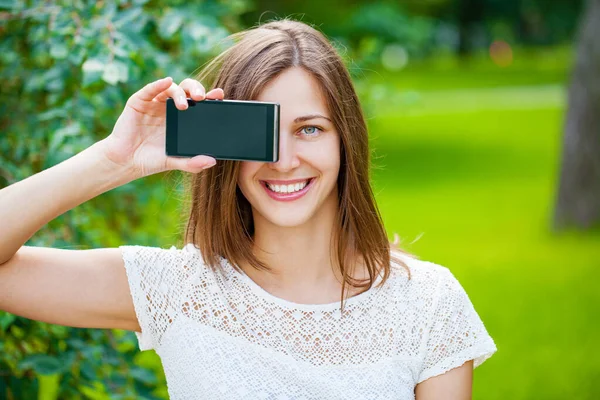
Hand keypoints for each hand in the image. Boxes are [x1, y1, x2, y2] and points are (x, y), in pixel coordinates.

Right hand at [100, 77, 223, 177]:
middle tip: (203, 98)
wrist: (126, 162)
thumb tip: (212, 161)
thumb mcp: (175, 161)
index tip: (219, 96)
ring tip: (185, 105)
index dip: (210, 97)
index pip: (200, 103)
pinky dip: (159, 84)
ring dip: (180, 93)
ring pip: (171, 88)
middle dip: (197, 89)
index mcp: (183, 119)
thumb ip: (193, 163)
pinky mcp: (139, 101)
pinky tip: (166, 82)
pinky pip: (150, 89)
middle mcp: (170, 108)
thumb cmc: (151, 160)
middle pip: (187, 90)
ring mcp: (155, 103)